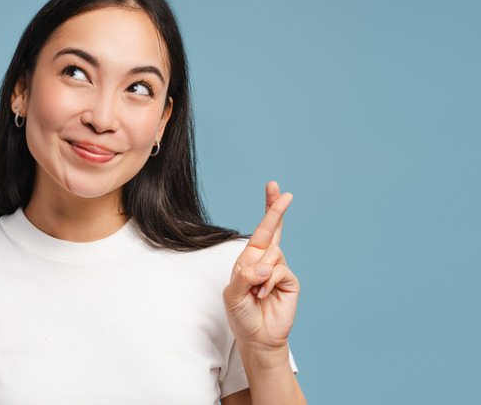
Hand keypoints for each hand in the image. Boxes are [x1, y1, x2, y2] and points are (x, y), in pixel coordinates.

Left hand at [223, 181, 298, 351]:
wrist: (257, 338)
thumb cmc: (242, 315)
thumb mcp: (233, 295)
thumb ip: (245, 277)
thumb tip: (266, 266)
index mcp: (249, 258)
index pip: (260, 230)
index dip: (269, 209)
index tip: (274, 187)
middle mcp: (265, 260)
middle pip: (273, 230)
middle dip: (276, 210)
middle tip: (286, 193)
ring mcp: (279, 270)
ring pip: (272, 255)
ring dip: (260, 274)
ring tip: (255, 293)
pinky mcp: (290, 281)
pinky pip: (279, 271)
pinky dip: (268, 283)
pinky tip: (263, 295)